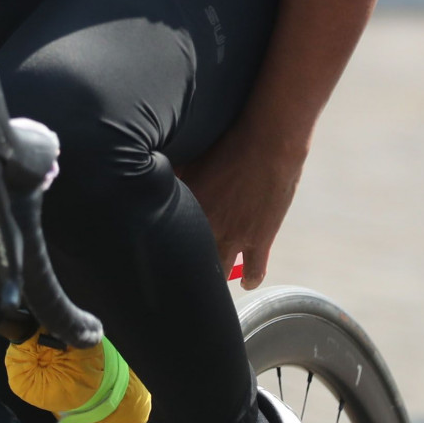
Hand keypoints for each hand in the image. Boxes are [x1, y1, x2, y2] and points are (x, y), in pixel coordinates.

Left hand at [176, 129, 307, 289]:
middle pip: (190, 258)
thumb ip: (174, 174)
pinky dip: (249, 278)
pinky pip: (253, 272)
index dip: (163, 241)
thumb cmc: (228, 141)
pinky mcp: (259, 240)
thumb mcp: (192, 156)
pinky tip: (244, 281)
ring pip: (219, 269)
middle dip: (185, 264)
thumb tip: (155, 176)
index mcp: (184, 205)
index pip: (165, 235)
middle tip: (183, 268)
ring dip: (215, 273)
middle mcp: (206, 225)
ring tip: (210, 278)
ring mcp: (233, 236)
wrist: (268, 143)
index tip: (161, 247)